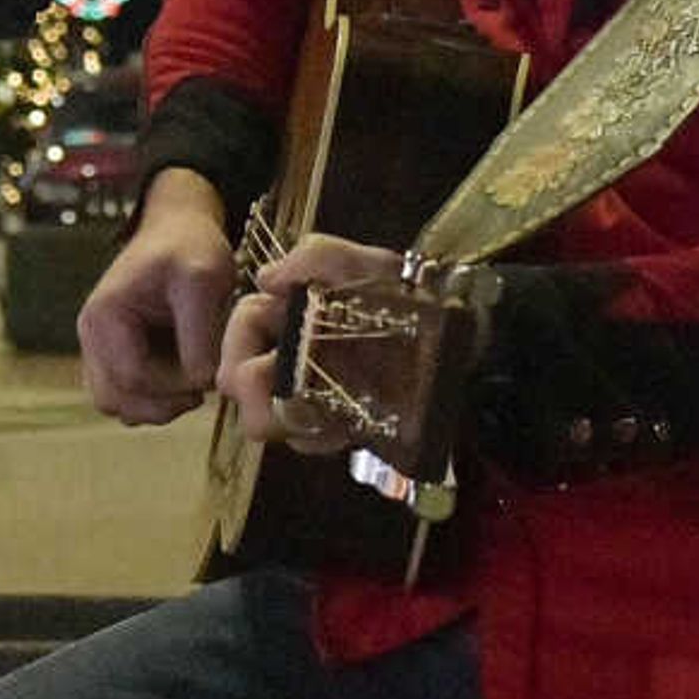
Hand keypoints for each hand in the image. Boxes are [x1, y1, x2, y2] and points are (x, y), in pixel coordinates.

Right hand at [75, 171, 238, 424]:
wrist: (180, 228)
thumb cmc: (189, 247)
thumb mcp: (204, 280)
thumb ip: (200, 334)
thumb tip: (199, 383)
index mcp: (104, 316)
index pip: (131, 378)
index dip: (172, 388)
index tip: (206, 375)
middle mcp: (92, 335)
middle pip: (115, 400)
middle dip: (161, 404)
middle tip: (198, 390)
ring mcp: (99, 347)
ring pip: (118, 404)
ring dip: (156, 404)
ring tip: (190, 382)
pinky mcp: (114, 354)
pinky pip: (126, 394)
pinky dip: (153, 397)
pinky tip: (181, 377)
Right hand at [218, 232, 398, 454]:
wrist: (461, 339)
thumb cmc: (411, 296)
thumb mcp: (369, 264)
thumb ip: (318, 256)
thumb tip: (266, 279)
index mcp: (284, 311)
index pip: (238, 330)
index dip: (239, 348)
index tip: (264, 364)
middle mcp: (284, 352)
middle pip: (237, 385)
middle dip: (258, 399)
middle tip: (295, 402)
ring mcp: (304, 392)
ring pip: (267, 419)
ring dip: (293, 422)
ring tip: (331, 415)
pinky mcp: (329, 424)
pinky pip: (305, 442)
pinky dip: (320, 438)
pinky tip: (347, 428)